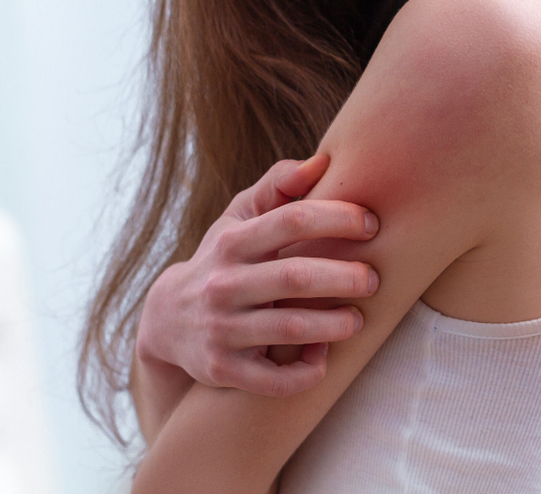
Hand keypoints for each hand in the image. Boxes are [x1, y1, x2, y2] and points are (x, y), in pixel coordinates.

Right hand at [135, 154, 379, 398]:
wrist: (167, 318)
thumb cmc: (224, 258)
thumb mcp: (239, 218)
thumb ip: (279, 186)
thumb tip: (323, 161)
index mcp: (233, 242)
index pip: (291, 220)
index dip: (337, 218)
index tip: (371, 224)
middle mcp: (223, 283)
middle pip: (295, 277)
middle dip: (344, 277)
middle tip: (373, 279)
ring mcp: (221, 328)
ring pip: (289, 328)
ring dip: (334, 325)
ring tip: (357, 319)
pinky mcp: (222, 369)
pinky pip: (274, 380)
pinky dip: (307, 371)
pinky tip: (323, 356)